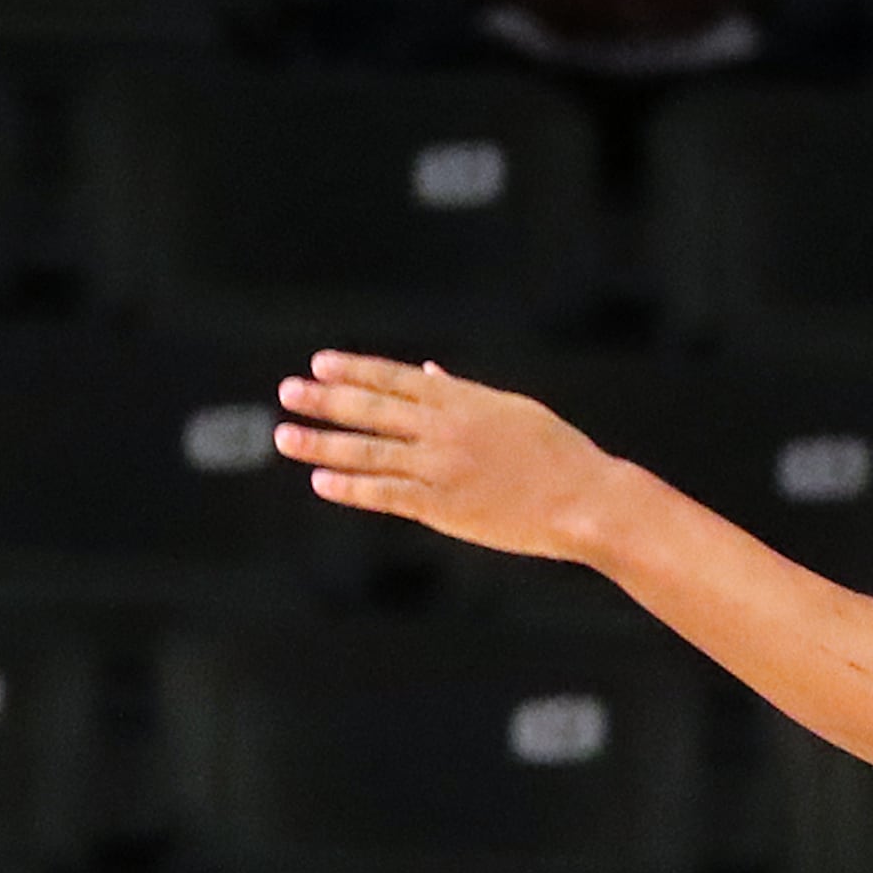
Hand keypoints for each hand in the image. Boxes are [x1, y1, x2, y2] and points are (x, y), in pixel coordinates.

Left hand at [273, 354, 622, 560]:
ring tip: (285, 436)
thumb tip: (429, 373)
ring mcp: (439, 467)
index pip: (393, 379)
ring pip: (368, 450)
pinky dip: (351, 487)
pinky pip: (386, 494)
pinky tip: (320, 481)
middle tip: (287, 392)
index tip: (320, 365)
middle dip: (324, 400)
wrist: (586, 500)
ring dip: (322, 443)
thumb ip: (463, 393)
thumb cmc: (560, 454)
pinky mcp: (443, 506)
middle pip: (370, 409)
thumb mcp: (512, 410)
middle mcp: (442, 428)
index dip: (354, 371)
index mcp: (460, 400)